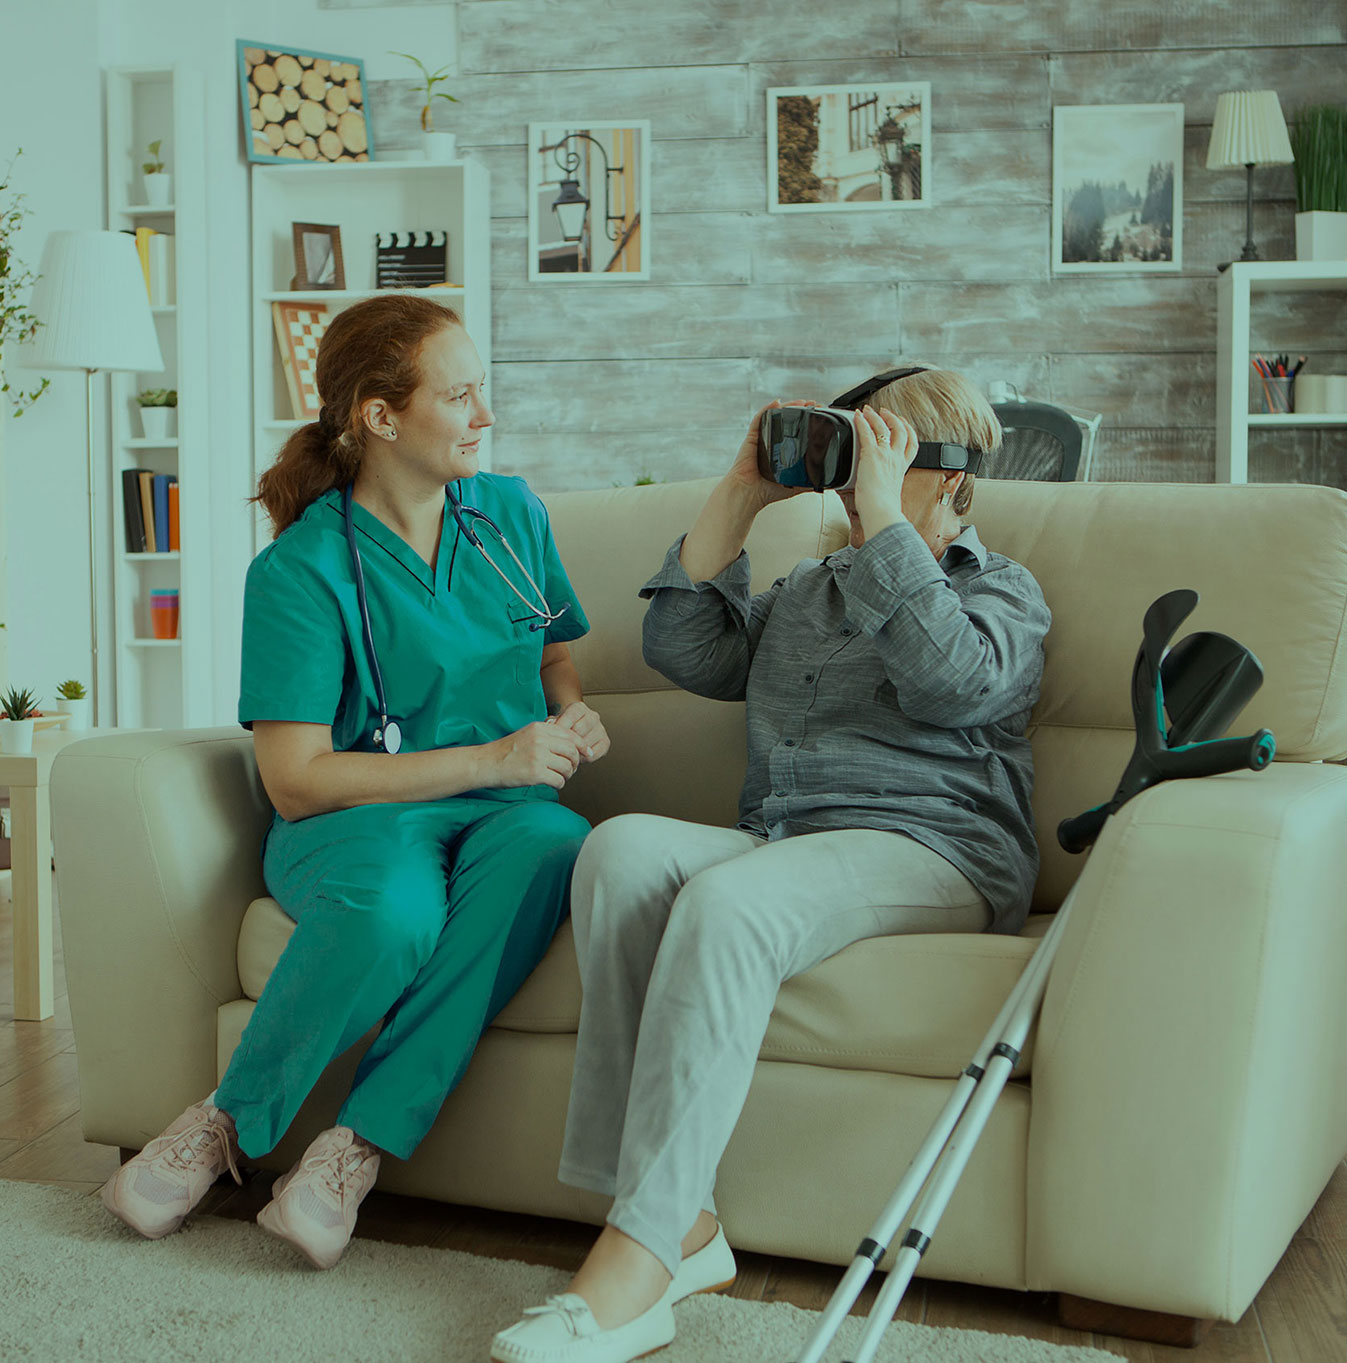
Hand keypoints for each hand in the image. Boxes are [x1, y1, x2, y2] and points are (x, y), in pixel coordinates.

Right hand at [485, 721, 582, 789]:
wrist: (487, 763)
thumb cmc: (507, 751)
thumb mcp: (528, 735)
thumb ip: (548, 736)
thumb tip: (572, 744)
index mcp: (540, 728)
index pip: (570, 735)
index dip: (581, 745)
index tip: (586, 753)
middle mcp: (540, 740)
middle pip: (572, 751)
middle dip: (575, 762)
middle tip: (570, 769)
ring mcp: (538, 756)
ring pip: (568, 767)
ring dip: (567, 775)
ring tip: (559, 776)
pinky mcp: (535, 773)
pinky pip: (559, 780)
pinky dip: (559, 784)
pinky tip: (553, 783)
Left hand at [548, 701, 609, 763]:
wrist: (573, 733)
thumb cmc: (562, 728)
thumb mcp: (554, 722)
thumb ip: (551, 722)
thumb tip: (551, 724)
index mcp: (580, 708)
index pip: (572, 714)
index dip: (562, 726)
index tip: (554, 735)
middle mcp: (593, 716)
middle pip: (580, 729)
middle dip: (568, 740)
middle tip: (561, 746)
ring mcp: (601, 729)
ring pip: (587, 743)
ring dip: (575, 750)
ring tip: (568, 752)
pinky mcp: (605, 742)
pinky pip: (593, 754)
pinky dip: (583, 758)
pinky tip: (577, 755)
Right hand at [725, 399, 814, 509]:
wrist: (749, 494)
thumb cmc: (766, 491)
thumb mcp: (794, 486)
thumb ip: (808, 482)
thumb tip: (824, 481)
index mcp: (781, 450)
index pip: (795, 430)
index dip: (807, 420)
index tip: (819, 415)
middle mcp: (771, 441)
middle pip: (787, 419)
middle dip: (801, 409)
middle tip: (814, 405)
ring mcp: (762, 437)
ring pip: (775, 416)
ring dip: (789, 406)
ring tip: (802, 402)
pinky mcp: (752, 437)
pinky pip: (759, 419)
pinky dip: (767, 409)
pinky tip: (777, 403)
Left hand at [851, 404, 915, 536]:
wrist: (881, 510)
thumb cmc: (882, 508)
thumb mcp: (889, 493)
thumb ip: (885, 486)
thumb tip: (876, 490)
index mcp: (901, 468)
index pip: (911, 445)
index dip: (909, 431)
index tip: (904, 424)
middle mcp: (896, 459)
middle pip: (901, 431)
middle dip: (893, 419)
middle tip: (885, 412)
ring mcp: (885, 455)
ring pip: (884, 428)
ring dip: (876, 417)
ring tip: (869, 411)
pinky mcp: (872, 455)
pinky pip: (867, 432)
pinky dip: (862, 422)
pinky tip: (857, 416)